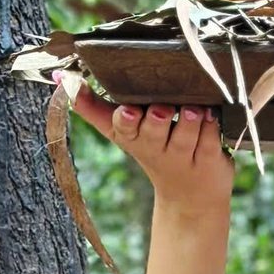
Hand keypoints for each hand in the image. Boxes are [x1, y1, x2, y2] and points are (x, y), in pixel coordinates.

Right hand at [60, 72, 235, 214]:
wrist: (189, 196)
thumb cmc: (154, 151)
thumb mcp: (121, 132)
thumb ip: (92, 106)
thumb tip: (60, 78)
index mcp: (133, 137)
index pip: (123, 128)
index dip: (126, 120)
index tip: (127, 112)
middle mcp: (156, 148)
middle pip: (154, 130)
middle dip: (158, 118)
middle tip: (163, 108)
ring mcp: (182, 156)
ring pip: (186, 135)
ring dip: (190, 120)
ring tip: (195, 109)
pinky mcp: (208, 160)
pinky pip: (210, 140)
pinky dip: (212, 128)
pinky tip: (213, 116)